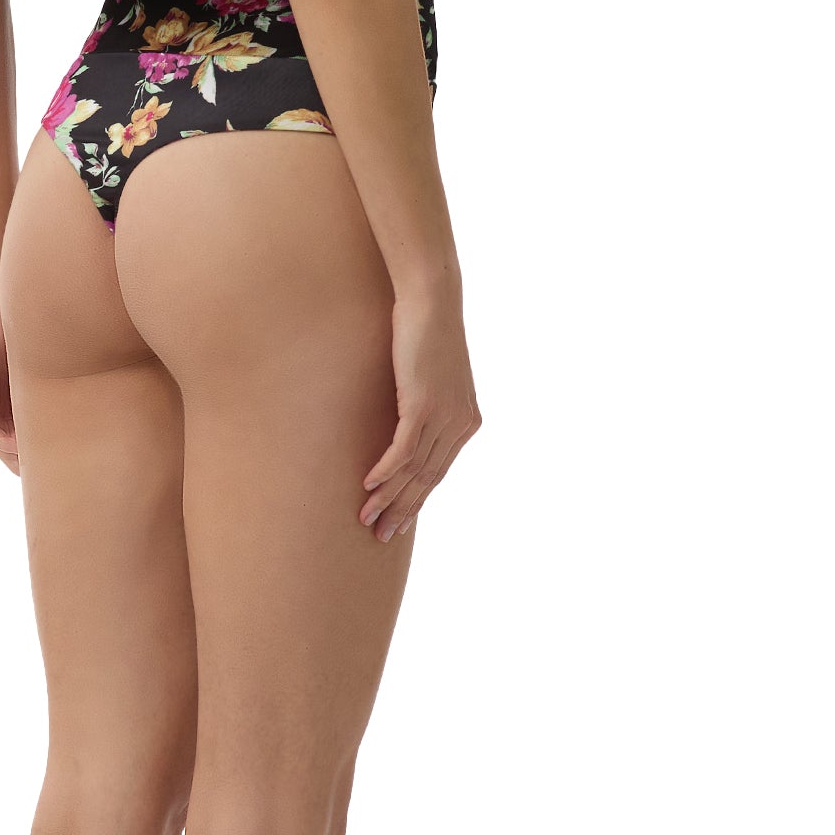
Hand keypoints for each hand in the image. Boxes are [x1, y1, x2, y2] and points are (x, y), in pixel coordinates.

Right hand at [358, 288, 480, 540]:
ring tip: (367, 518)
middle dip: (403, 510)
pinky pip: (403, 450)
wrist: (433, 300)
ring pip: (414, 470)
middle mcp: (461, 425)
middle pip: (429, 480)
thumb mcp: (431, 377)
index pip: (439, 472)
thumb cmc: (427, 333)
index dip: (417, 500)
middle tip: (381, 534)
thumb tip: (404, 425)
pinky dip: (385, 472)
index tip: (398, 521)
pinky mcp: (424, 406)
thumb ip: (426, 406)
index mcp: (466, 422)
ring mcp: (445, 416)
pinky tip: (368, 487)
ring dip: (388, 498)